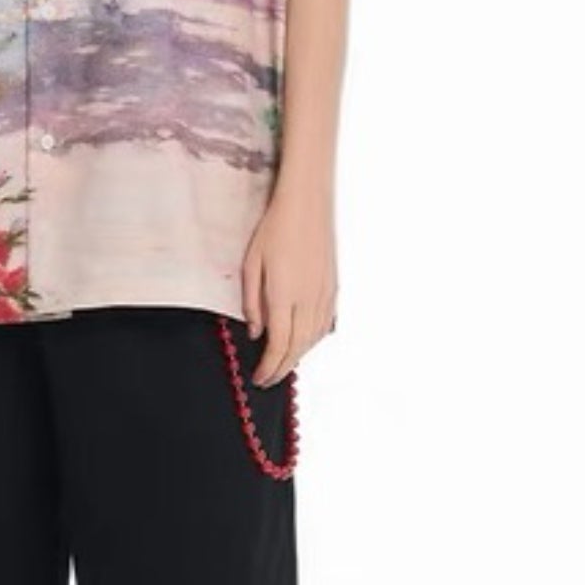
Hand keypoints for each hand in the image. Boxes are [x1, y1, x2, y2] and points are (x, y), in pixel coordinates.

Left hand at [241, 187, 338, 383]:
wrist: (307, 204)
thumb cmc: (275, 228)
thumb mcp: (251, 264)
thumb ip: (252, 302)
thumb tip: (256, 331)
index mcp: (284, 295)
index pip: (278, 345)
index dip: (268, 367)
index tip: (259, 378)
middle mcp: (308, 300)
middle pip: (298, 348)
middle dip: (282, 368)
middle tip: (268, 379)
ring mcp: (324, 295)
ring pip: (313, 339)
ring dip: (298, 357)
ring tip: (282, 365)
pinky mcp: (333, 288)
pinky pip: (324, 325)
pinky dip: (312, 341)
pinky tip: (303, 343)